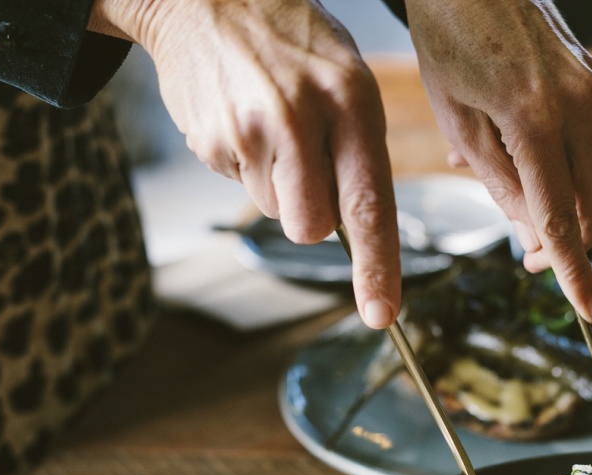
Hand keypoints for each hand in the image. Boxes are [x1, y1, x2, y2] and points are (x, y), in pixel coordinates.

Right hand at [91, 0, 401, 327]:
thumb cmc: (292, 44)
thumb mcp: (345, 77)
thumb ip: (357, 150)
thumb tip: (356, 231)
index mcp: (349, 102)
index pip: (369, 203)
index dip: (378, 267)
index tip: (381, 314)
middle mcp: (300, 119)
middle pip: (310, 227)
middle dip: (308, 215)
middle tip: (303, 165)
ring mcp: (249, 132)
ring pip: (273, 210)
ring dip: (274, 183)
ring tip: (269, 123)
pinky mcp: (210, 141)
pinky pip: (238, 185)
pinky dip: (243, 163)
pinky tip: (241, 117)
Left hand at [405, 0, 591, 322]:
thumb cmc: (447, 41)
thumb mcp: (458, 122)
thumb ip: (499, 184)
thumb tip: (532, 237)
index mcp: (536, 118)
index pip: (563, 217)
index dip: (578, 271)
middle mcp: (579, 104)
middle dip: (577, 241)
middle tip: (532, 260)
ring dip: (567, 203)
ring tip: (510, 193)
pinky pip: (586, 141)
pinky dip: (560, 164)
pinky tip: (516, 152)